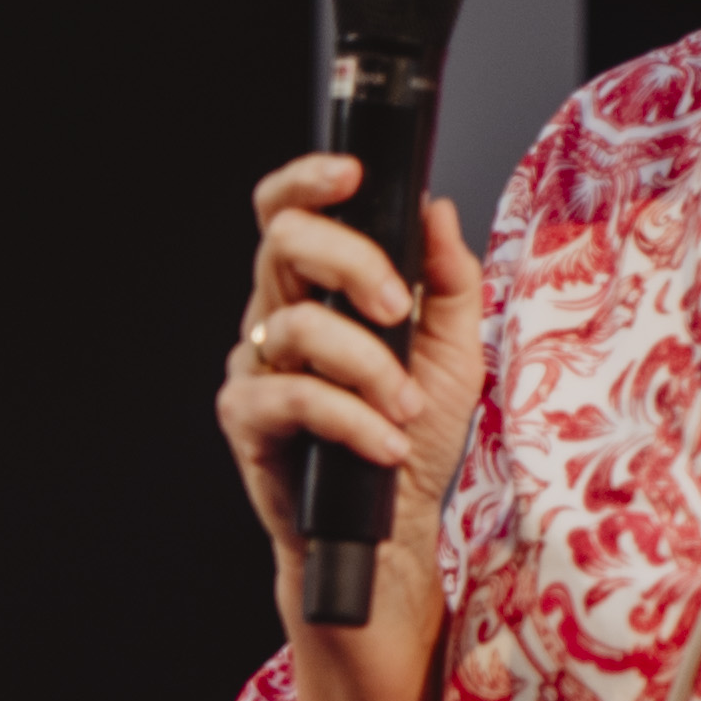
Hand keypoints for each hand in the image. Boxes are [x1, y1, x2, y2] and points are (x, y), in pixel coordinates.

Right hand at [211, 153, 485, 700]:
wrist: (392, 526)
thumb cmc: (412, 433)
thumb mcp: (452, 349)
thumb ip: (446, 278)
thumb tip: (434, 211)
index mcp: (317, 287)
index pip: (291, 211)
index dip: (308, 180)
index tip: (353, 174)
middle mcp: (277, 315)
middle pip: (283, 243)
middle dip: (348, 260)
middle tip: (393, 305)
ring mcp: (256, 367)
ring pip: (296, 326)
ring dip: (366, 365)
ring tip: (405, 408)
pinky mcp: (248, 421)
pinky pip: (292, 398)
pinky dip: (348, 418)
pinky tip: (384, 443)